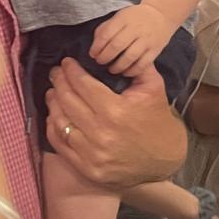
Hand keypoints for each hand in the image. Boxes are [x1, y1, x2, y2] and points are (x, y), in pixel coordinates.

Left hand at [45, 60, 186, 187]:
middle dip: (58, 82)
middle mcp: (101, 133)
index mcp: (116, 111)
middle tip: (56, 73)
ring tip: (53, 91)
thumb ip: (136, 65)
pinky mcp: (86, 169)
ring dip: (53, 103)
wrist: (166, 160)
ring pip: (59, 122)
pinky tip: (55, 114)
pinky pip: (60, 143)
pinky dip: (53, 127)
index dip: (71, 71)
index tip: (66, 63)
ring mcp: (92, 154)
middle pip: (67, 101)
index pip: (82, 85)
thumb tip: (115, 49)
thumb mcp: (154, 88)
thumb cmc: (157, 121)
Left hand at [90, 4, 173, 76]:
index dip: (97, 46)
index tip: (92, 54)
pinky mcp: (155, 50)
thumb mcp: (118, 17)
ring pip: (130, 56)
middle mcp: (135, 29)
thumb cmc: (134, 18)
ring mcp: (146, 40)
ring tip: (111, 69)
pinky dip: (132, 71)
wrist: (160, 15)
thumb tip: (94, 45)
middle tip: (100, 62)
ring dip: (118, 66)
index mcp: (123, 19)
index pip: (106, 34)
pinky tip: (125, 72)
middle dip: (105, 57)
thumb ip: (105, 28)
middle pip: (117, 45)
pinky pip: (143, 64)